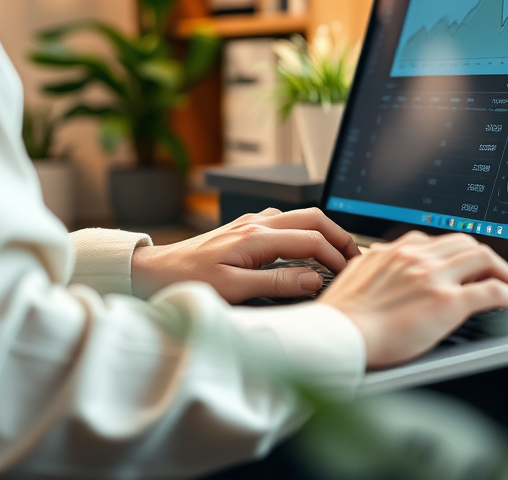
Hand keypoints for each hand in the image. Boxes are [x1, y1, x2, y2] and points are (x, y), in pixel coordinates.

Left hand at [130, 207, 359, 302]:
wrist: (153, 270)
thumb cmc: (186, 281)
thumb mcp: (232, 290)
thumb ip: (276, 283)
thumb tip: (312, 279)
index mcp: (257, 237)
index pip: (312, 240)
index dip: (337, 257)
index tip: (349, 275)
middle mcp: (256, 223)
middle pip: (314, 218)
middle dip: (339, 236)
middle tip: (354, 258)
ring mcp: (250, 222)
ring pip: (300, 216)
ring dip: (323, 231)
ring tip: (336, 254)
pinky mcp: (244, 227)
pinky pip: (284, 221)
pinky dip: (303, 231)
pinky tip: (304, 248)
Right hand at [319, 231, 507, 368]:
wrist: (336, 336)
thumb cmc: (340, 318)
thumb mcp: (355, 277)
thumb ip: (374, 267)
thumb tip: (378, 265)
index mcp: (396, 250)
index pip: (439, 241)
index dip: (460, 253)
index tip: (469, 265)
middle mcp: (418, 257)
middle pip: (468, 244)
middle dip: (489, 259)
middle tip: (501, 277)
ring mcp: (435, 277)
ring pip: (485, 260)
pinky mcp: (448, 302)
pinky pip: (495, 293)